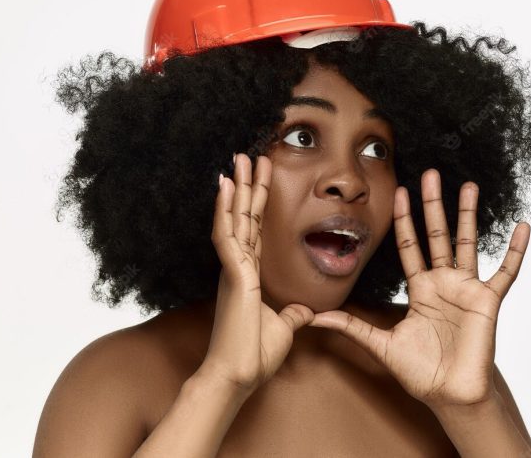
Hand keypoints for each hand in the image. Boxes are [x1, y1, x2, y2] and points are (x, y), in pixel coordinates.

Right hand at [201, 153, 314, 396]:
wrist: (238, 375)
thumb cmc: (253, 355)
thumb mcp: (283, 327)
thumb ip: (292, 314)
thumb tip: (305, 310)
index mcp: (249, 274)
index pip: (255, 229)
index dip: (258, 202)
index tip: (263, 177)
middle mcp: (238, 266)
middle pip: (244, 216)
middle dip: (249, 185)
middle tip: (250, 155)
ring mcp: (233, 268)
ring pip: (234, 218)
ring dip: (237, 188)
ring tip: (239, 159)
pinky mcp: (232, 274)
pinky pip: (227, 235)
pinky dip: (225, 210)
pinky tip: (226, 187)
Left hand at [308, 168, 530, 409]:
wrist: (449, 395)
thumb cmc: (420, 372)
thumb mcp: (380, 344)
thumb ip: (350, 327)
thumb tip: (312, 318)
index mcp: (420, 289)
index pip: (409, 246)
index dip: (404, 220)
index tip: (400, 191)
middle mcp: (443, 283)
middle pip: (436, 235)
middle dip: (432, 205)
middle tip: (430, 174)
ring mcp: (467, 289)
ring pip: (468, 243)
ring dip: (468, 215)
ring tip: (468, 185)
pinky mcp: (488, 301)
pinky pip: (506, 272)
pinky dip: (516, 251)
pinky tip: (524, 227)